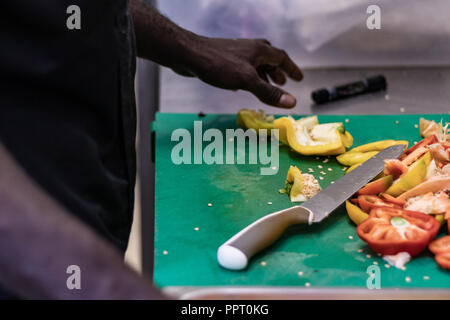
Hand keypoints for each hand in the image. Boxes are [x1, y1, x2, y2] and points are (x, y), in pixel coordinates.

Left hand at [183, 37, 302, 108]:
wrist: (190, 55)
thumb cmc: (219, 65)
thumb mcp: (247, 81)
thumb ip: (269, 92)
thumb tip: (292, 102)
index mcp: (259, 50)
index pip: (282, 58)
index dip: (291, 69)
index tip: (299, 78)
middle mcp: (250, 49)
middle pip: (269, 60)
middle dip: (278, 72)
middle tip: (284, 83)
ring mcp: (237, 53)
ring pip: (256, 64)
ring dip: (264, 75)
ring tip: (267, 87)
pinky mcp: (225, 59)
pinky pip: (244, 67)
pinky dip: (250, 76)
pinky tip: (244, 85)